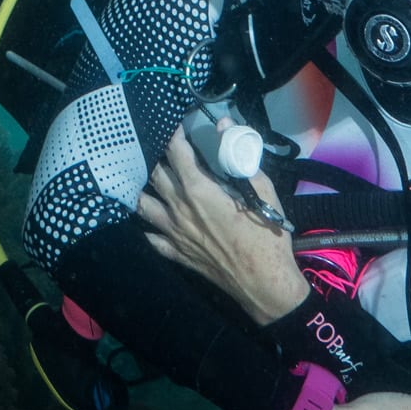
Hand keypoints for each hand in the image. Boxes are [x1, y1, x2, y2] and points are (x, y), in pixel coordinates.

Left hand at [136, 122, 310, 326]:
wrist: (265, 284)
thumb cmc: (267, 235)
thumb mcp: (262, 190)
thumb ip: (240, 157)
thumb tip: (225, 126)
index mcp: (198, 191)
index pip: (175, 153)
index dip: (172, 135)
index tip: (174, 125)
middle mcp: (179, 209)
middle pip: (156, 175)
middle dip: (157, 157)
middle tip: (162, 148)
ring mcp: (174, 233)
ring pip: (144, 204)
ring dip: (144, 189)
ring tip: (148, 179)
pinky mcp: (176, 254)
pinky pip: (152, 238)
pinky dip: (148, 226)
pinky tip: (151, 220)